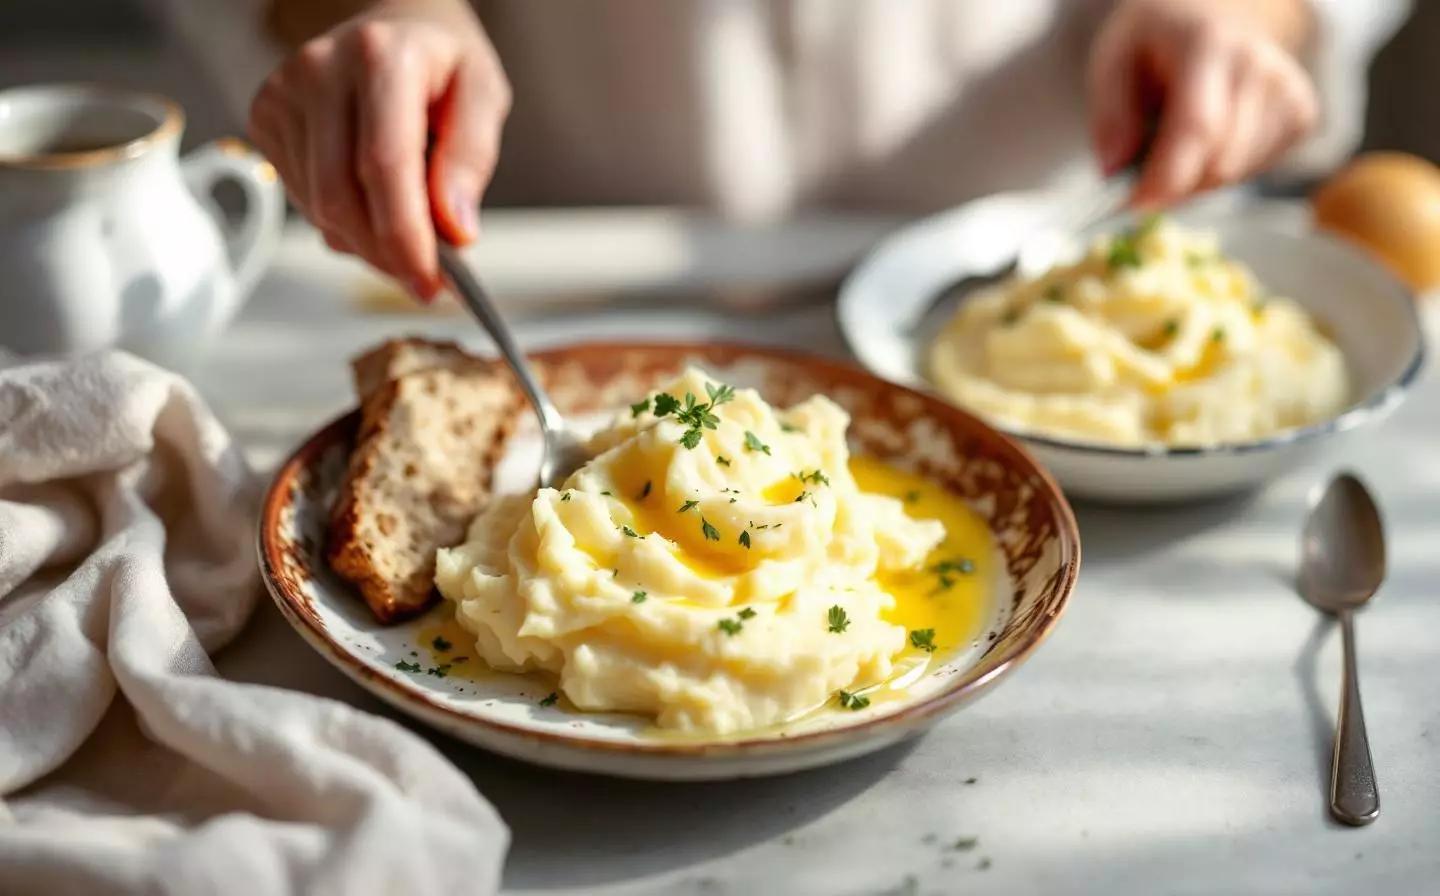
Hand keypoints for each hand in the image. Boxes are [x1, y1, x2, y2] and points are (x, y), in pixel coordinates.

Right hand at [247, 0, 510, 298]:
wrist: (394, 27)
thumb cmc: (442, 63)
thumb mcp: (483, 97)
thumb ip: (471, 160)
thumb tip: (454, 229)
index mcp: (381, 57)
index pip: (383, 165)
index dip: (404, 236)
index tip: (430, 280)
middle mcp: (321, 69)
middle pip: (342, 197)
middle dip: (387, 254)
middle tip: (427, 278)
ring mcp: (284, 94)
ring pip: (320, 208)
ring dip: (368, 244)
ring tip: (408, 231)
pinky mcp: (266, 119)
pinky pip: (304, 201)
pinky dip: (344, 224)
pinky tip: (372, 204)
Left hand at [1089, 0, 1318, 206]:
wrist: (1217, 12)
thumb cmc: (1157, 41)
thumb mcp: (1113, 61)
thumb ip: (1110, 116)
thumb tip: (1114, 172)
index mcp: (1208, 44)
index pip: (1197, 127)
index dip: (1166, 177)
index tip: (1132, 207)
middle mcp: (1259, 65)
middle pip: (1218, 161)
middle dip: (1172, 184)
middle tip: (1140, 176)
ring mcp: (1289, 90)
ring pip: (1234, 174)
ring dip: (1194, 179)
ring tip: (1176, 141)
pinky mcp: (1303, 114)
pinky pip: (1254, 170)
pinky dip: (1221, 171)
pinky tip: (1211, 137)